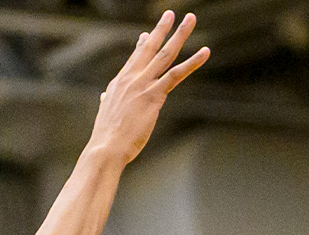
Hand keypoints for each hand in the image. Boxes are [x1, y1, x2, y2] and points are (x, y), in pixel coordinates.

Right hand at [87, 12, 208, 165]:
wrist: (106, 147)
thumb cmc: (106, 137)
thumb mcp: (105, 113)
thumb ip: (107, 101)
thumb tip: (104, 97)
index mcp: (119, 83)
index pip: (134, 59)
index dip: (142, 44)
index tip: (147, 34)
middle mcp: (131, 78)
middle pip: (149, 48)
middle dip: (161, 29)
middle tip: (171, 13)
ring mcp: (143, 84)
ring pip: (165, 54)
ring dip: (180, 34)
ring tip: (191, 19)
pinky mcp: (154, 95)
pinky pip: (177, 74)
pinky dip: (193, 61)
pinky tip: (205, 52)